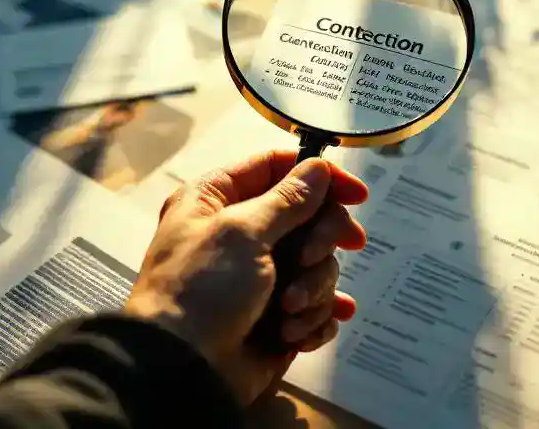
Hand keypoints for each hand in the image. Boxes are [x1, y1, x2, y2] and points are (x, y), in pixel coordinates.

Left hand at [126, 151, 367, 405]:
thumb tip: (318, 167)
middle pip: (309, 217)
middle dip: (319, 240)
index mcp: (219, 200)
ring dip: (312, 287)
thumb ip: (288, 199)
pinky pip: (316, 306)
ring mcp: (262, 277)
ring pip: (318, 265)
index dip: (320, 177)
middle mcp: (242, 234)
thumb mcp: (242, 234)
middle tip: (310, 258)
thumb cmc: (202, 289)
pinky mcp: (278, 317)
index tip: (357, 195)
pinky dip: (313, 318)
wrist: (182, 371)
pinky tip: (299, 331)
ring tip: (288, 308)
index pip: (278, 169)